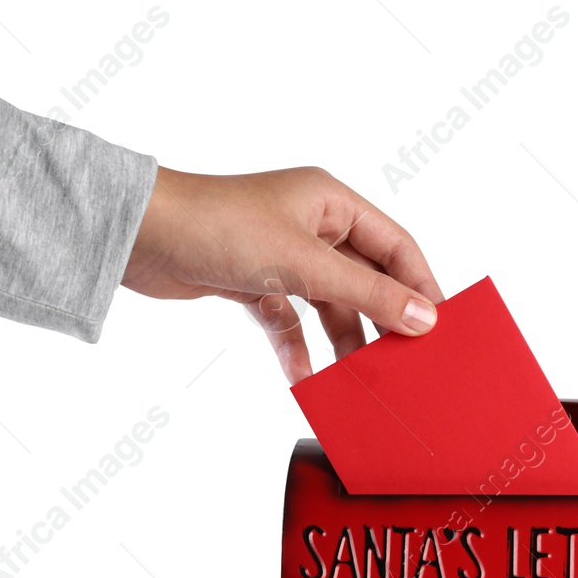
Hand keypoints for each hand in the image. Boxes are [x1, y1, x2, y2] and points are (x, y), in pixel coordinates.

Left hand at [121, 165, 443, 382]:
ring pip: (328, 303)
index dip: (420, 286)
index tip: (439, 329)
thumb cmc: (216, 225)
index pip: (396, 245)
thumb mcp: (304, 264)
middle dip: (382, 318)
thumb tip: (422, 317)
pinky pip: (288, 320)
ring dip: (341, 339)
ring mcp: (280, 254)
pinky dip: (296, 347)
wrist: (139, 235)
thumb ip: (367, 293)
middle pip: (365, 278)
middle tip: (405, 359)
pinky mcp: (251, 281)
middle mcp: (310, 223)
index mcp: (331, 201)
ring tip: (359, 376)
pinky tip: (303, 375)